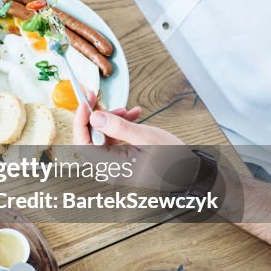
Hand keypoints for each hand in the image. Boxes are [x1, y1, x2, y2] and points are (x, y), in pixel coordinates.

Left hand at [72, 90, 196, 190]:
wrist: (189, 172)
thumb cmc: (173, 159)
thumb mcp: (146, 137)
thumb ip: (119, 127)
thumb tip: (95, 117)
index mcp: (112, 167)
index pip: (83, 144)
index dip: (81, 121)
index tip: (85, 103)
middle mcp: (109, 169)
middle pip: (90, 139)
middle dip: (97, 117)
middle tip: (99, 98)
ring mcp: (115, 166)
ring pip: (101, 137)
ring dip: (111, 121)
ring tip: (127, 111)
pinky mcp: (121, 161)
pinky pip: (112, 141)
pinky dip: (119, 127)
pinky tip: (132, 116)